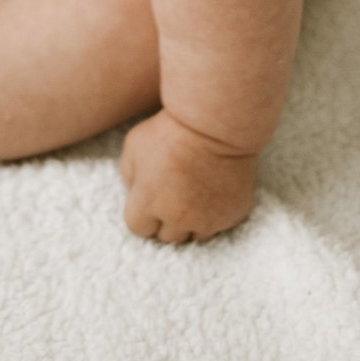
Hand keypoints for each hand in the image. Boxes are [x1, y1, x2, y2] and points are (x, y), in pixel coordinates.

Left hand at [119, 108, 258, 244]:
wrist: (216, 124)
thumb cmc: (171, 130)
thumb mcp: (134, 145)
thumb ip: (129, 175)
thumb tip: (135, 192)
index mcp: (149, 202)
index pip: (138, 228)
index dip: (142, 212)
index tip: (149, 196)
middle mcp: (178, 218)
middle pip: (166, 236)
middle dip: (165, 219)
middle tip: (172, 194)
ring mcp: (207, 220)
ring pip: (194, 235)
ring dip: (190, 221)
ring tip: (192, 194)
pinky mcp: (231, 216)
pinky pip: (218, 225)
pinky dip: (214, 214)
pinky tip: (211, 191)